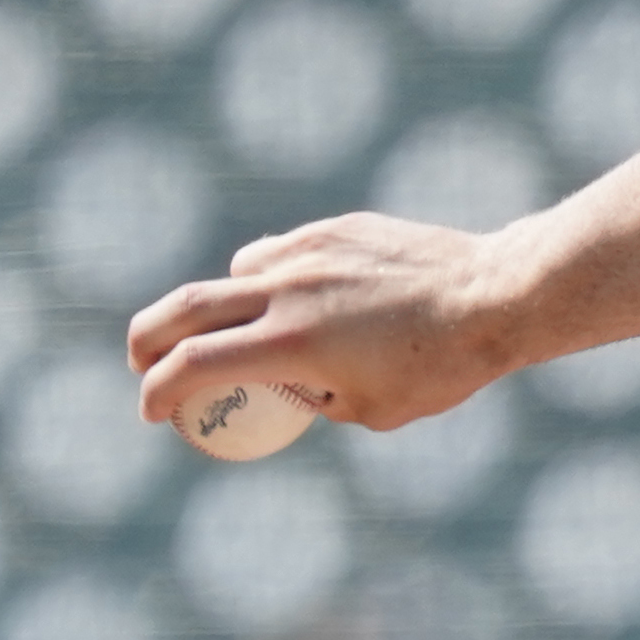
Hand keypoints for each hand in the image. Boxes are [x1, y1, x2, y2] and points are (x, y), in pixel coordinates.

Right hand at [131, 212, 521, 433]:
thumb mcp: (370, 410)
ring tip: (248, 329)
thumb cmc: (442, 365)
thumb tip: (287, 386)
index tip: (153, 411)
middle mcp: (288, 290)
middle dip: (147, 341)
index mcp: (289, 344)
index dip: (157, 394)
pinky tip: (300, 294)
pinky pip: (281, 251)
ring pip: (236, 273)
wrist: (497, 293)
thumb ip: (313, 397)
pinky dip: (272, 275)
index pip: (189, 368)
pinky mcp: (339, 228)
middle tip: (142, 363)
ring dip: (223, 304)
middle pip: (182, 309)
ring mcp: (312, 251)